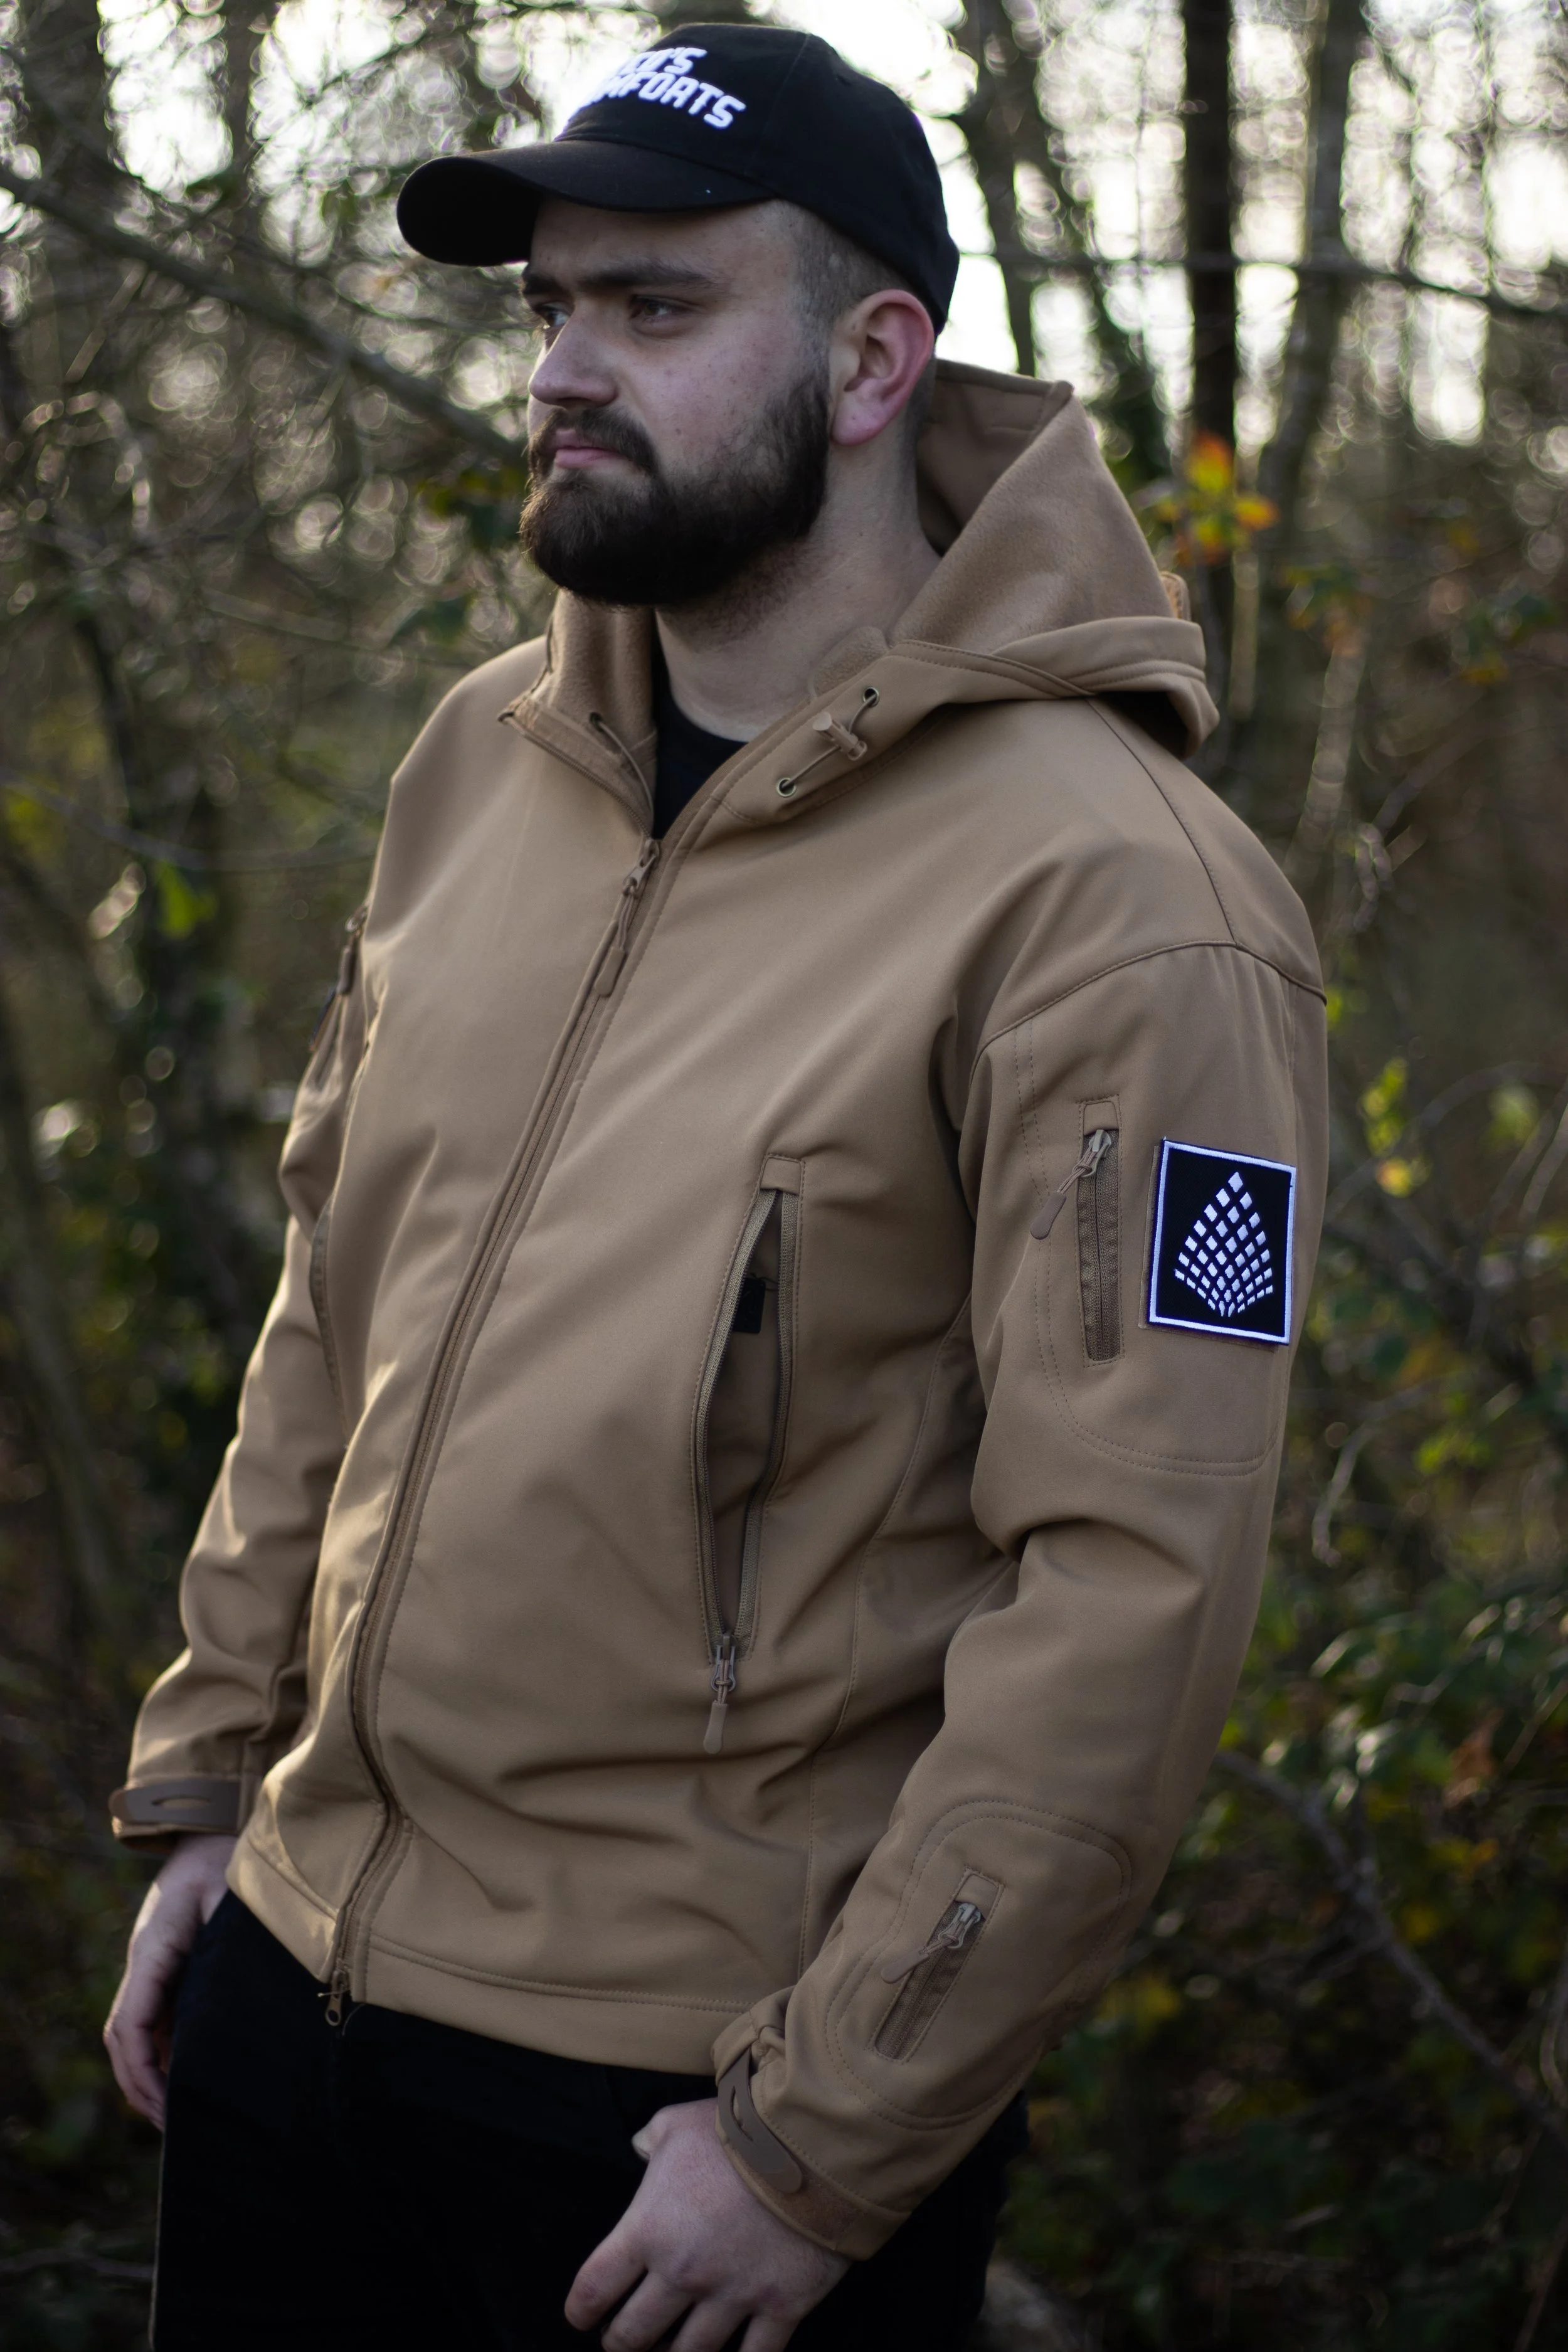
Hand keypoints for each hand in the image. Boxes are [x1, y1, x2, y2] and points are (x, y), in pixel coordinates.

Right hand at [103, 1833, 235, 2127]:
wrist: (210, 1831)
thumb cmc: (224, 1859)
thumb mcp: (231, 1892)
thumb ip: (232, 1937)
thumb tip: (240, 1986)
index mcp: (153, 1951)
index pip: (131, 2024)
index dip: (143, 2069)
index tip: (165, 2104)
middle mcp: (145, 1964)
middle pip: (125, 2039)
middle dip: (141, 2085)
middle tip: (173, 2126)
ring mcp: (153, 1967)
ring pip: (136, 2034)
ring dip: (149, 2074)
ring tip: (178, 2115)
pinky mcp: (167, 1969)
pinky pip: (156, 2020)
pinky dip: (164, 2053)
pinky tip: (188, 2078)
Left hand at [565, 2097, 848, 2350]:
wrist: (811, 2140)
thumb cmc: (739, 2129)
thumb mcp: (678, 2124)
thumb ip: (651, 2141)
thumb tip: (640, 2149)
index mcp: (649, 2230)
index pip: (594, 2288)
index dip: (581, 2310)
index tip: (581, 2317)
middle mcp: (683, 2272)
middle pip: (633, 2336)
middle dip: (621, 2344)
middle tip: (622, 2341)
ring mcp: (733, 2296)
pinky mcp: (781, 2307)